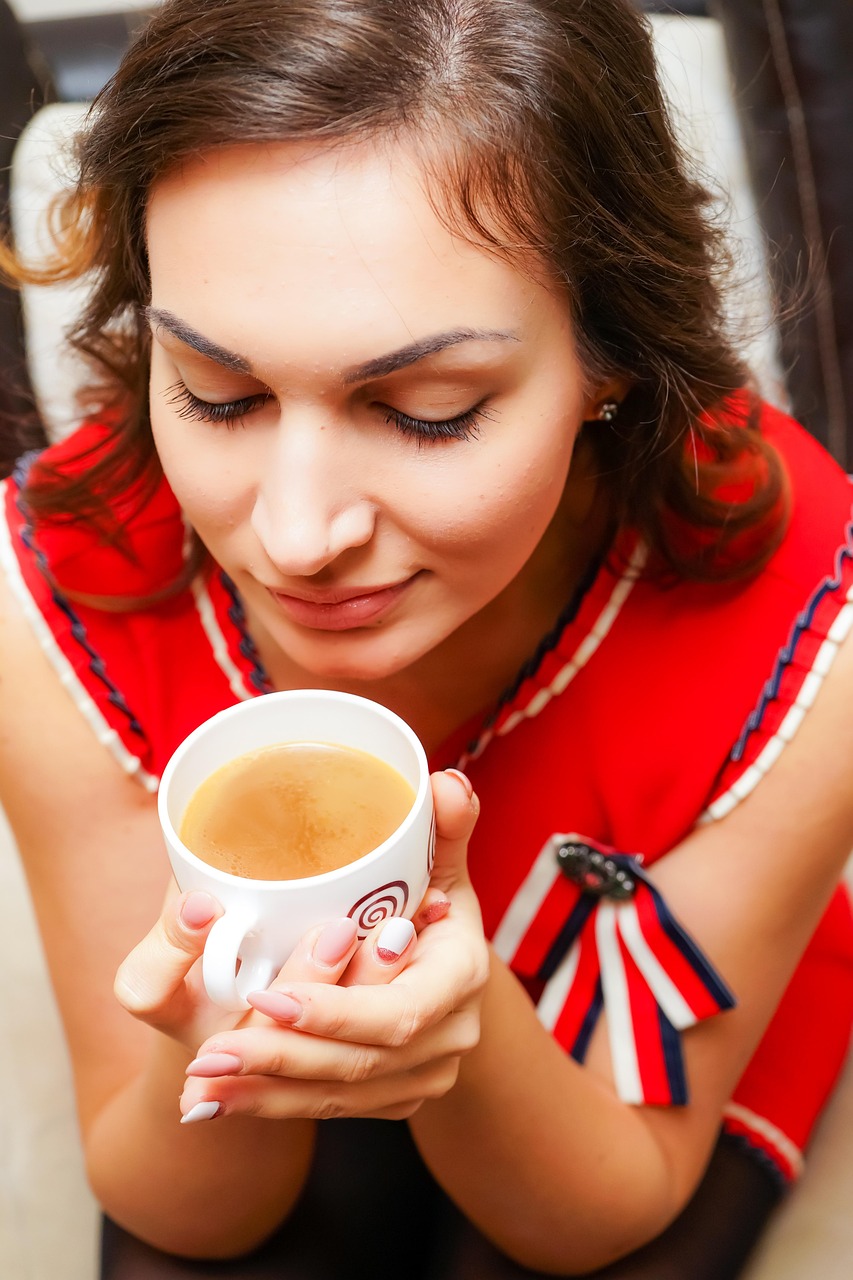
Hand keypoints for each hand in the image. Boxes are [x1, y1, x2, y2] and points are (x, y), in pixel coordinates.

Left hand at [178, 769, 486, 1123]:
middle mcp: (448, 1038)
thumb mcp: (440, 864)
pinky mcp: (391, 1101)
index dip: (336, 1012)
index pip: (399, 1013)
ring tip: (199, 1076)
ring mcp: (422, 1078)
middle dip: (283, 1057)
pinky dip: (268, 1106)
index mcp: (459, 976)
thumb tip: (446, 783)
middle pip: (359, 1062)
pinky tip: (211, 1101)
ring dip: (264, 1091)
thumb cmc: (431, 904)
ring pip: (336, 1095)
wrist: (443, 973)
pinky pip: (326, 1111)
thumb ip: (442, 828)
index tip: (268, 997)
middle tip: (209, 1049)